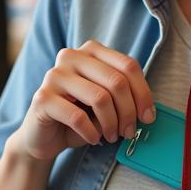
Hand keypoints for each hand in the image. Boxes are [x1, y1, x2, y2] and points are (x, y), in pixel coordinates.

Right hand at [11, 40, 154, 162]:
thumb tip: (148, 111)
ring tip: (111, 136)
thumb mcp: (106, 103)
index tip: (148, 117)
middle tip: (129, 131)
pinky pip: (78, 117)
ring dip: (112, 124)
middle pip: (117, 81)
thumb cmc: (79, 117)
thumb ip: (124, 97)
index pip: (128, 66)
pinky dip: (91, 133)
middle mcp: (71, 57)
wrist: (43, 136)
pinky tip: (93, 138)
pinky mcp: (43, 98)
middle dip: (129, 112)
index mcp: (91, 51)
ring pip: (100, 98)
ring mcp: (54, 75)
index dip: (143, 93)